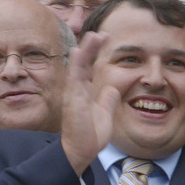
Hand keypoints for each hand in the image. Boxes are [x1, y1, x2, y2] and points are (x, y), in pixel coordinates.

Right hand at [57, 27, 117, 172]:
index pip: (90, 67)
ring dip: (85, 51)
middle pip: (83, 63)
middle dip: (91, 47)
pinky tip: (78, 52)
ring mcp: (73, 94)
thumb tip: (112, 89)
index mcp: (85, 92)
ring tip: (92, 35)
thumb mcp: (104, 114)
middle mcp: (77, 90)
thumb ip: (107, 100)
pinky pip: (74, 79)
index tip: (105, 38)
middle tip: (100, 33)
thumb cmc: (90, 135)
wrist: (81, 152)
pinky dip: (76, 65)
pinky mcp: (73, 101)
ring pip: (78, 67)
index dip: (96, 53)